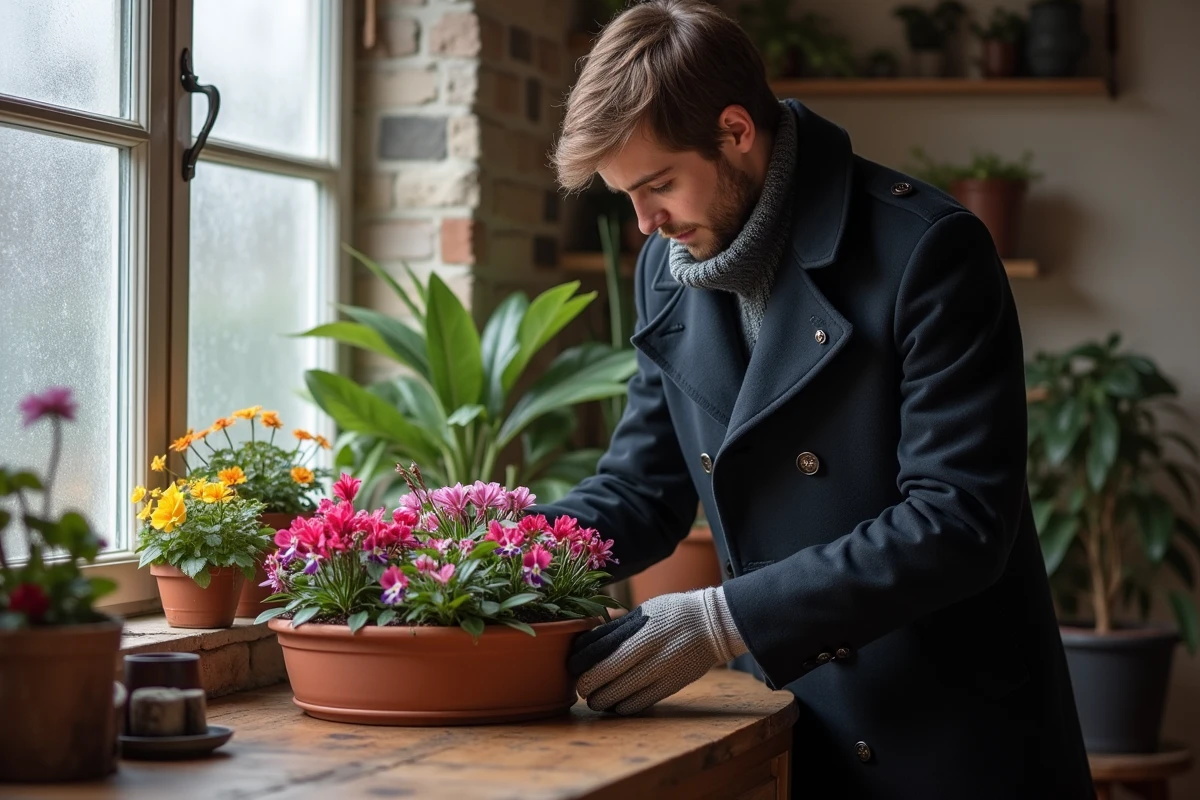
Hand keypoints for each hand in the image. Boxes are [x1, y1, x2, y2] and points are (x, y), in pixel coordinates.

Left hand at [567, 586, 747, 714]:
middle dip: (587, 688)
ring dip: (602, 701)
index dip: (581, 666)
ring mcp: (662, 674)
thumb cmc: (672, 613)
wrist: (713, 625)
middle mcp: (650, 656)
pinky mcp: (671, 687)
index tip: (573, 669)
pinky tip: (616, 704)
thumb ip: (616, 629)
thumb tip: (586, 643)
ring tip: (596, 698)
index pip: (601, 655)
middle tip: (582, 688)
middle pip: (607, 679)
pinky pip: (640, 705)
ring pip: (621, 698)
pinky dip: (622, 707)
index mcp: (641, 633)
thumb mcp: (643, 611)